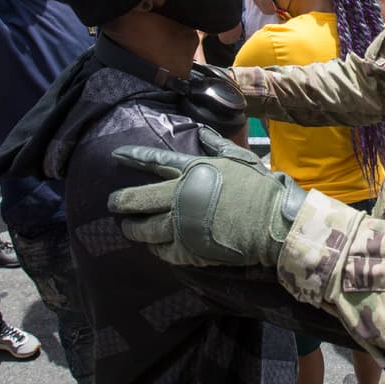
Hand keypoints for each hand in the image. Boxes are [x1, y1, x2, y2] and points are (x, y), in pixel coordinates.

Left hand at [108, 127, 311, 267]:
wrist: (270, 222)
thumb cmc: (258, 188)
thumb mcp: (238, 159)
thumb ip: (217, 146)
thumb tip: (201, 132)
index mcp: (192, 171)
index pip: (155, 161)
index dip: (134, 157)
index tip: (117, 155)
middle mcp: (179, 197)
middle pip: (139, 199)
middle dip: (122, 201)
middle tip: (113, 203)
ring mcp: (180, 226)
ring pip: (144, 229)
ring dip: (133, 228)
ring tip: (128, 227)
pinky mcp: (187, 250)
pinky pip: (162, 251)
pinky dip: (154, 248)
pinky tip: (151, 247)